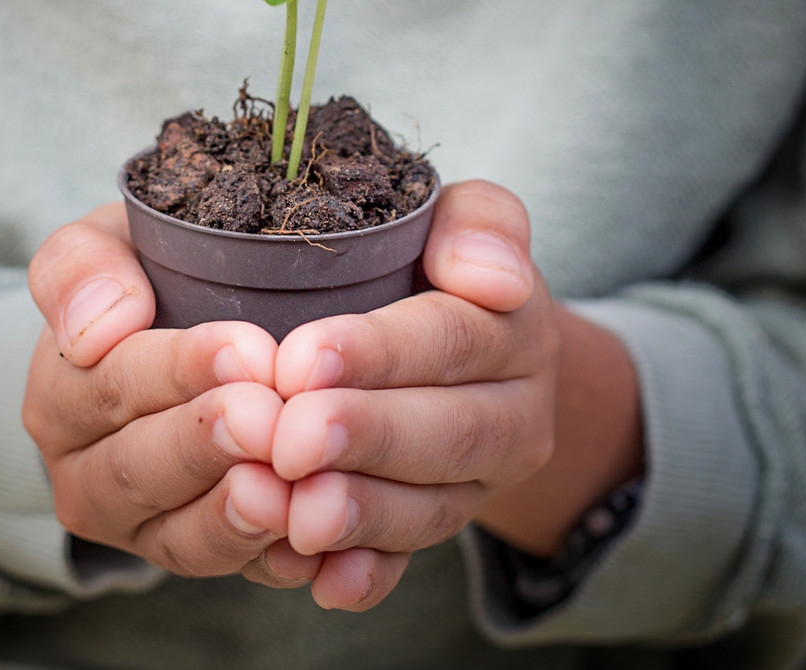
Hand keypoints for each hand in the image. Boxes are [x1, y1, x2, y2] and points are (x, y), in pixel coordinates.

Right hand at [23, 204, 296, 578]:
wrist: (176, 342)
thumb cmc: (152, 279)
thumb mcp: (106, 248)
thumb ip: (81, 268)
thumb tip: (96, 325)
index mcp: (64, 395)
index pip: (114, 383)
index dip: (180, 369)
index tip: (248, 349)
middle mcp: (89, 472)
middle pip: (139, 468)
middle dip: (207, 444)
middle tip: (270, 418)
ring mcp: (142, 526)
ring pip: (180, 538)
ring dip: (233, 518)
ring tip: (283, 493)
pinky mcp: (198, 554)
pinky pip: (232, 573)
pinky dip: (273, 563)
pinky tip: (315, 547)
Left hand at [267, 181, 641, 610]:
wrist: (476, 351)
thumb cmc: (441, 267)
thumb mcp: (471, 222)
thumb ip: (484, 226)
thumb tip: (495, 279)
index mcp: (514, 332)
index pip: (450, 338)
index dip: (379, 352)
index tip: (302, 359)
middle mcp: (511, 417)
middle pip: (446, 433)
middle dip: (367, 438)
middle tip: (291, 440)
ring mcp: (477, 483)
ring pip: (429, 509)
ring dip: (363, 515)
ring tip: (299, 514)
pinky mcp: (437, 525)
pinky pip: (410, 562)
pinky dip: (368, 576)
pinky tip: (322, 582)